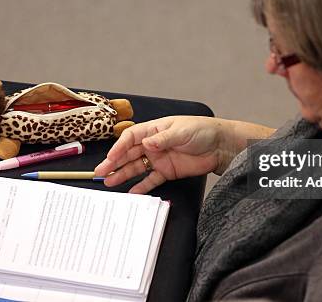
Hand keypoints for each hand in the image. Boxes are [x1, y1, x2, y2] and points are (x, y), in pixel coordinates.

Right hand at [94, 116, 227, 193]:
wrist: (220, 146)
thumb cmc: (202, 131)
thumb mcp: (182, 131)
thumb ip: (164, 139)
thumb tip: (147, 143)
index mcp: (155, 130)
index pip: (131, 138)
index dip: (119, 147)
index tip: (110, 157)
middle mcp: (154, 144)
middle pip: (129, 153)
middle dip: (114, 162)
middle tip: (101, 172)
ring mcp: (160, 158)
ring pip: (137, 167)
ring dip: (123, 174)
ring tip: (109, 182)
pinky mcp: (168, 171)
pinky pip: (151, 179)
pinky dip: (141, 186)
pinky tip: (131, 191)